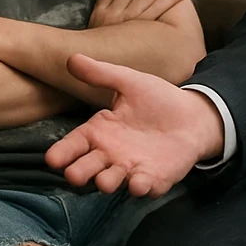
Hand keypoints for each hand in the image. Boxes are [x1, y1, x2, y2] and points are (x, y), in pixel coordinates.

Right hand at [45, 54, 223, 195]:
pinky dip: (140, 187)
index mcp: (99, 131)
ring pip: (112, 180)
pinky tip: (138, 184)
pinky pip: (144, 186)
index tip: (52, 159)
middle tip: (74, 175)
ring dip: (107, 182)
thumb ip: (101, 74)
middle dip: (80, 173)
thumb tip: (71, 58)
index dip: (62, 152)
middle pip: (87, 167)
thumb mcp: (128, 81)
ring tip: (104, 181)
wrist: (193, 115)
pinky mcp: (154, 178)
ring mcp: (131, 168)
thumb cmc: (156, 99)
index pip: (74, 144)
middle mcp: (110, 154)